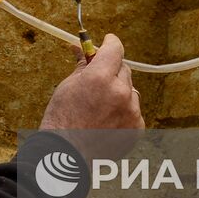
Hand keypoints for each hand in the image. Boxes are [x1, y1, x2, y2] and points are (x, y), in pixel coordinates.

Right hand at [38, 33, 143, 160]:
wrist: (67, 156)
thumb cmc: (62, 120)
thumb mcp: (68, 86)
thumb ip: (83, 65)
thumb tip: (82, 49)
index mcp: (100, 78)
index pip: (115, 49)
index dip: (110, 43)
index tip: (107, 41)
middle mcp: (120, 92)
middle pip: (123, 69)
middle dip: (111, 71)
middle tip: (97, 79)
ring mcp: (131, 111)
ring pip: (130, 90)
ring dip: (119, 92)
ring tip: (99, 107)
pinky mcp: (137, 128)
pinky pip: (133, 110)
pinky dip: (124, 111)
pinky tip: (106, 121)